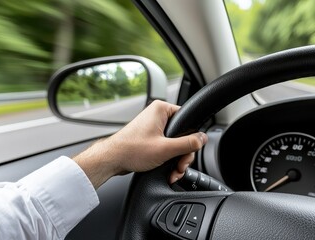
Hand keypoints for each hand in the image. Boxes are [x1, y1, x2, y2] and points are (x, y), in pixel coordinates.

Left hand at [73, 100, 207, 188]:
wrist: (112, 160)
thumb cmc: (131, 150)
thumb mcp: (166, 148)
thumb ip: (188, 143)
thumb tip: (203, 138)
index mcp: (161, 109)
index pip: (188, 120)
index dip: (191, 139)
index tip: (189, 152)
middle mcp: (158, 116)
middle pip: (183, 136)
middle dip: (182, 155)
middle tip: (179, 167)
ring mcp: (154, 128)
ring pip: (175, 144)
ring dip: (176, 161)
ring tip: (172, 172)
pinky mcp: (150, 139)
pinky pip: (166, 148)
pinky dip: (168, 160)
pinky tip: (168, 171)